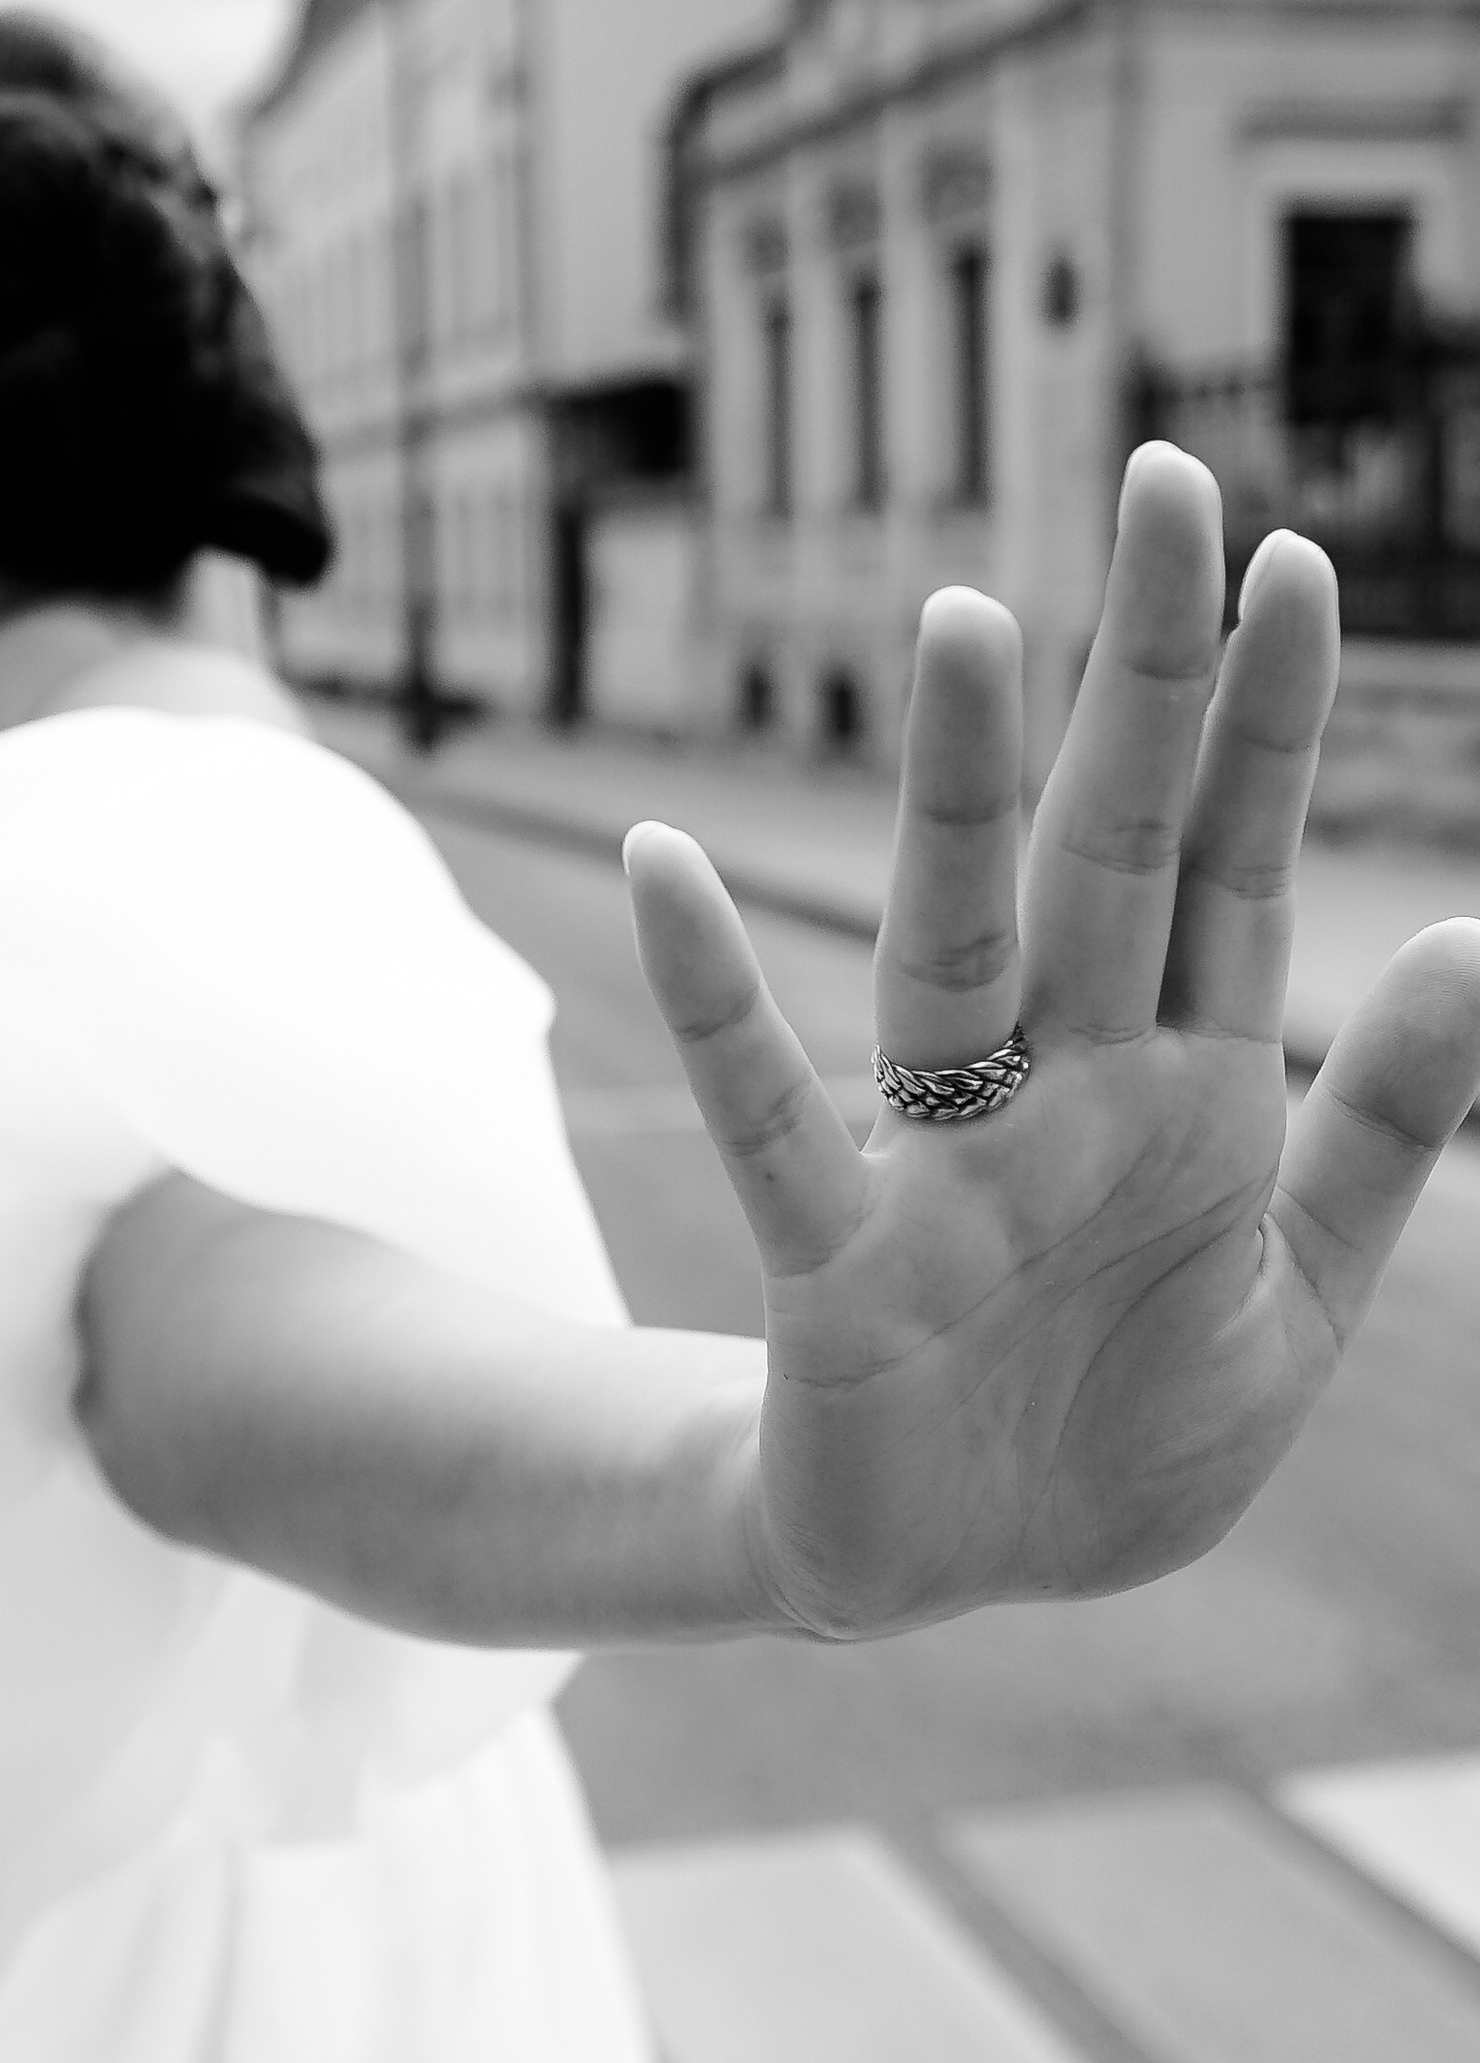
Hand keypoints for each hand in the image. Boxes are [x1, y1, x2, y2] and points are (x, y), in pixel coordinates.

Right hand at [624, 446, 1479, 1641]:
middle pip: (1109, 849)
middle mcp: (1064, 1085)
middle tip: (1167, 484)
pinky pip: (770, 1123)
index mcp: (1186, 1086)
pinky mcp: (843, 1269)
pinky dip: (717, 1001)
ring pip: (954, 942)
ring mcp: (948, 1163)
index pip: (1233, 864)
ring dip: (953, 790)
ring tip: (965, 619)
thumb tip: (1470, 934)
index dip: (1267, 721)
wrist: (970, 1579)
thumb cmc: (1125, 1421)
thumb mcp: (1303, 1290)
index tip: (1296, 557)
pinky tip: (663, 868)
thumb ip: (1390, 1126)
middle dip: (1144, 676)